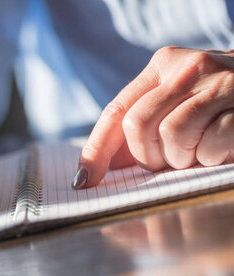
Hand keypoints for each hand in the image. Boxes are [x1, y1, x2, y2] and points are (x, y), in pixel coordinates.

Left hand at [74, 47, 233, 188]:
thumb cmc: (215, 108)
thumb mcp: (174, 107)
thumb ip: (135, 131)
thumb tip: (90, 174)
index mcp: (163, 65)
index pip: (117, 111)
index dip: (96, 150)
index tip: (84, 181)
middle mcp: (189, 67)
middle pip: (139, 123)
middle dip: (147, 155)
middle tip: (165, 161)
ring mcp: (221, 82)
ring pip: (173, 133)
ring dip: (181, 157)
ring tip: (195, 153)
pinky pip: (210, 143)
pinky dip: (210, 157)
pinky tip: (219, 149)